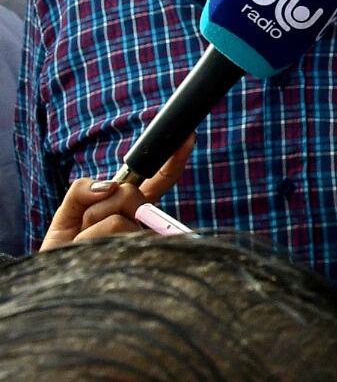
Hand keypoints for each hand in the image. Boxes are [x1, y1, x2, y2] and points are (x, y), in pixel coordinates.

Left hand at [39, 137, 193, 250]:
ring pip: (115, 218)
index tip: (187, 138)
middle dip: (96, 207)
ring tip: (80, 253)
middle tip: (82, 233)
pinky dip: (86, 240)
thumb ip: (82, 191)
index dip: (171, 160)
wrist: (53, 293)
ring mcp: (141, 244)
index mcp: (129, 213)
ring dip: (84, 233)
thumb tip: (109, 186)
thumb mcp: (65, 218)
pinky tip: (87, 258)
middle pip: (129, 194)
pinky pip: (109, 231)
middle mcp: (141, 227)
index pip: (156, 183)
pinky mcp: (136, 259)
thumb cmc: (63, 258)